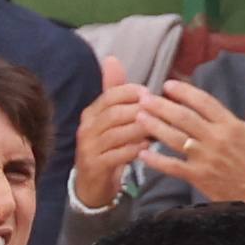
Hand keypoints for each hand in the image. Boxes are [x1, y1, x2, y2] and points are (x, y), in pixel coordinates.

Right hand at [72, 55, 149, 209]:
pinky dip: (134, 150)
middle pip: (115, 113)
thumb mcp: (110, 119)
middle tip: (159, 113)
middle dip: (139, 111)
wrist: (92, 185)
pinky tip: (147, 148)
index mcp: (90, 113)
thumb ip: (114, 91)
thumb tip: (112, 59)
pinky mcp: (95, 166)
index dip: (132, 92)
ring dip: (140, 131)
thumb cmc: (107, 148)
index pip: (111, 95)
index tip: (150, 94)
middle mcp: (86, 128)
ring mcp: (88, 148)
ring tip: (157, 130)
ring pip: (118, 134)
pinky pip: (118, 154)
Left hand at [136, 74, 244, 204]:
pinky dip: (157, 161)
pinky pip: (173, 167)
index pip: (204, 102)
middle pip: (184, 118)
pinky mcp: (198, 177)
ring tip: (139, 117)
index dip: (185, 92)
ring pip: (175, 139)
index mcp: (230, 125)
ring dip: (155, 127)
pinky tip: (142, 153)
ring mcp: (205, 159)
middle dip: (162, 106)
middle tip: (144, 98)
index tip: (168, 84)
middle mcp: (216, 139)